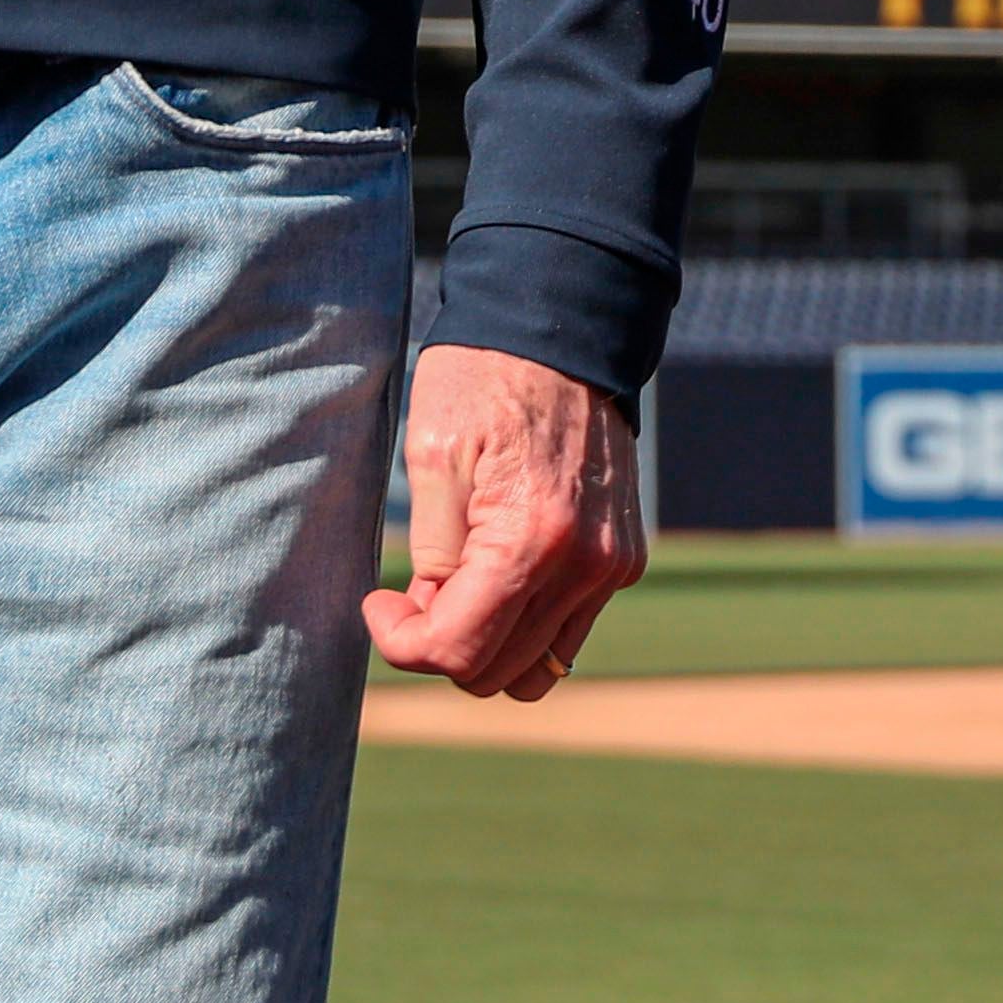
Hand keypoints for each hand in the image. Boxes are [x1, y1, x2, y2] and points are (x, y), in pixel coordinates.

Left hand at [365, 344, 642, 698]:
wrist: (563, 329)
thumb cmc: (486, 377)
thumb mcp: (431, 456)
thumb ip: (431, 553)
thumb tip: (432, 614)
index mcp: (531, 539)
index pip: (458, 650)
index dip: (400, 642)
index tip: (377, 603)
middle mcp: (586, 566)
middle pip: (496, 673)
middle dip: (440, 645)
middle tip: (411, 590)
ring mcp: (612, 567)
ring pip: (538, 668)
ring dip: (485, 644)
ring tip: (455, 585)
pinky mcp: (624, 558)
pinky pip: (568, 630)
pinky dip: (525, 623)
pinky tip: (496, 570)